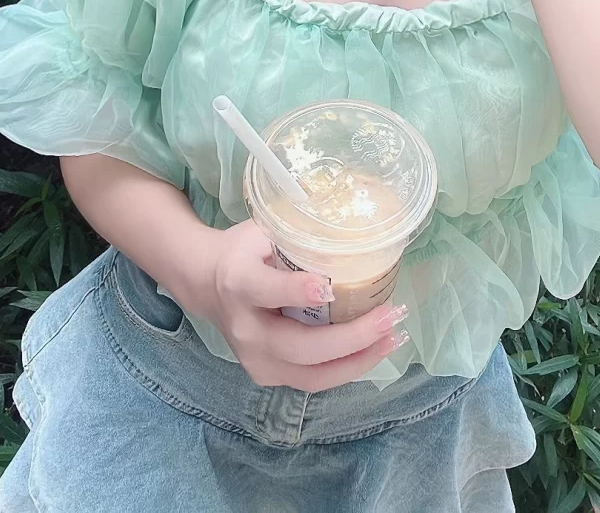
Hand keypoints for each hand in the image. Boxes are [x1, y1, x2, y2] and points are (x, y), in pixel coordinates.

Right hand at [187, 220, 406, 391]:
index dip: (295, 291)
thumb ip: (296, 232)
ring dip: (357, 360)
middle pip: (299, 346)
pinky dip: (348, 368)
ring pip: (311, 374)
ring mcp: (255, 360)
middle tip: (389, 316)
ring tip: (393, 337)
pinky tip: (376, 349)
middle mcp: (245, 329)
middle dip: (350, 338)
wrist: (206, 283)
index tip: (327, 287)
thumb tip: (351, 221)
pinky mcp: (267, 375)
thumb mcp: (262, 230)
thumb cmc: (245, 250)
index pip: (265, 290)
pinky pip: (313, 379)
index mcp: (239, 282)